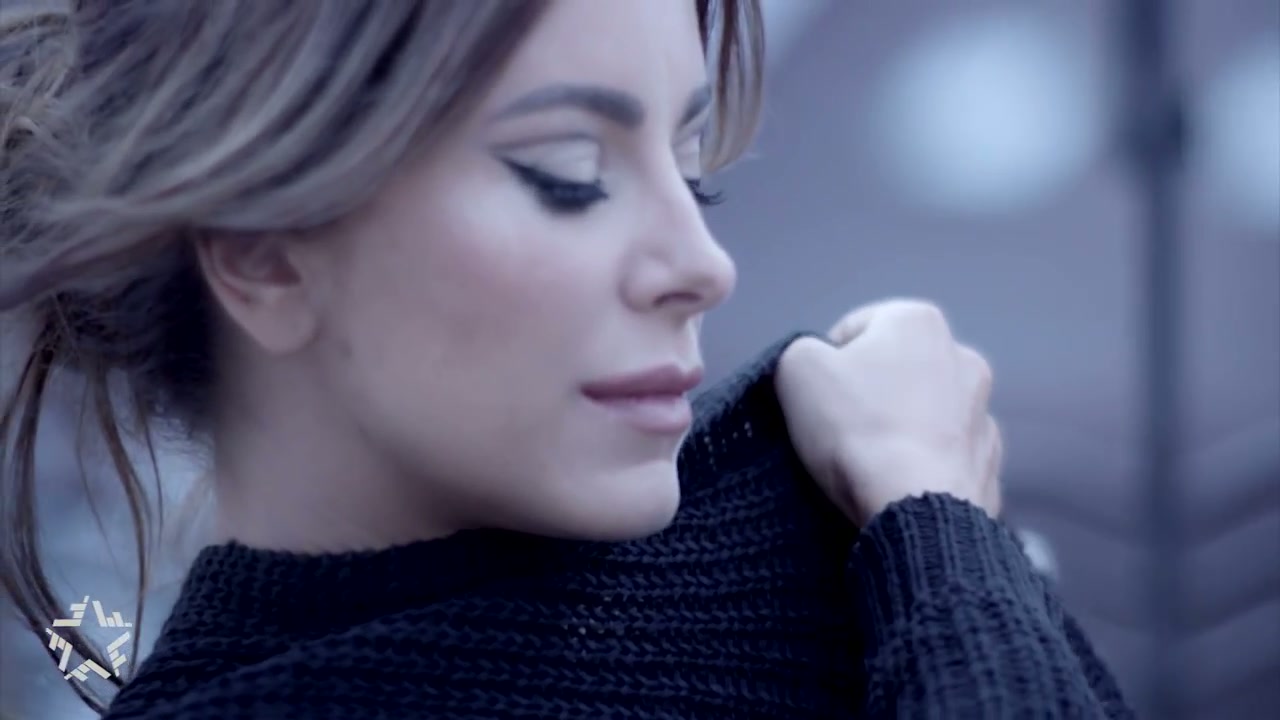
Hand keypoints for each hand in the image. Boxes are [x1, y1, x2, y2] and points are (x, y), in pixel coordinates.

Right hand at [775, 299, 1001, 525]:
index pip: (853, 331)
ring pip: (924, 414)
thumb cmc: (855, 427)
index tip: (815, 400)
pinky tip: (900, 485)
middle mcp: (963, 357)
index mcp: (918, 321)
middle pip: (894, 371)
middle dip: (868, 394)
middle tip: (838, 430)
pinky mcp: (989, 462)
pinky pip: (944, 457)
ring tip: (870, 464)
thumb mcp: (797, 369)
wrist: (915, 507)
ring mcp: (984, 413)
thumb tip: (817, 366)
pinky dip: (924, 466)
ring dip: (900, 429)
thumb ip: (801, 351)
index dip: (824, 365)